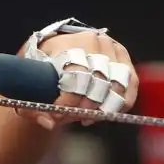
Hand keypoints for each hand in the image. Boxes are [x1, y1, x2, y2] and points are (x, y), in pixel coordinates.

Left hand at [21, 25, 136, 129]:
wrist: (61, 50)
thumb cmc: (45, 67)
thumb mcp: (32, 81)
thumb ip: (32, 105)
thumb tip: (49, 122)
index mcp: (69, 42)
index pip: (76, 73)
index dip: (68, 99)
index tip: (57, 115)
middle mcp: (95, 41)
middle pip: (99, 80)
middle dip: (85, 106)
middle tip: (72, 118)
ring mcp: (113, 49)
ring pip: (118, 84)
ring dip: (104, 107)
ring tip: (86, 118)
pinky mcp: (125, 60)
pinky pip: (131, 85)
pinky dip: (120, 104)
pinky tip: (103, 114)